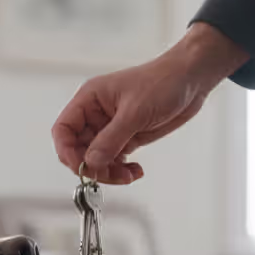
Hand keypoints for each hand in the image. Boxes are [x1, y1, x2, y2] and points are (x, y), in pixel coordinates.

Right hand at [51, 23, 248, 183]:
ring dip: (109, 172)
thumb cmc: (163, 82)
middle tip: (111, 175)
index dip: (67, 151)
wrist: (191, 79)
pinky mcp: (127, 137)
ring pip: (97, 159)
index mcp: (89, 100)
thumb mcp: (135, 112)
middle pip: (78, 150)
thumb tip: (90, 163)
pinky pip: (115, 161)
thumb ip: (111, 139)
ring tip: (128, 175)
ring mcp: (111, 128)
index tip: (82, 167)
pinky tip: (137, 170)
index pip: (63, 130)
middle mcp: (96, 115)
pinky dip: (122, 170)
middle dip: (92, 166)